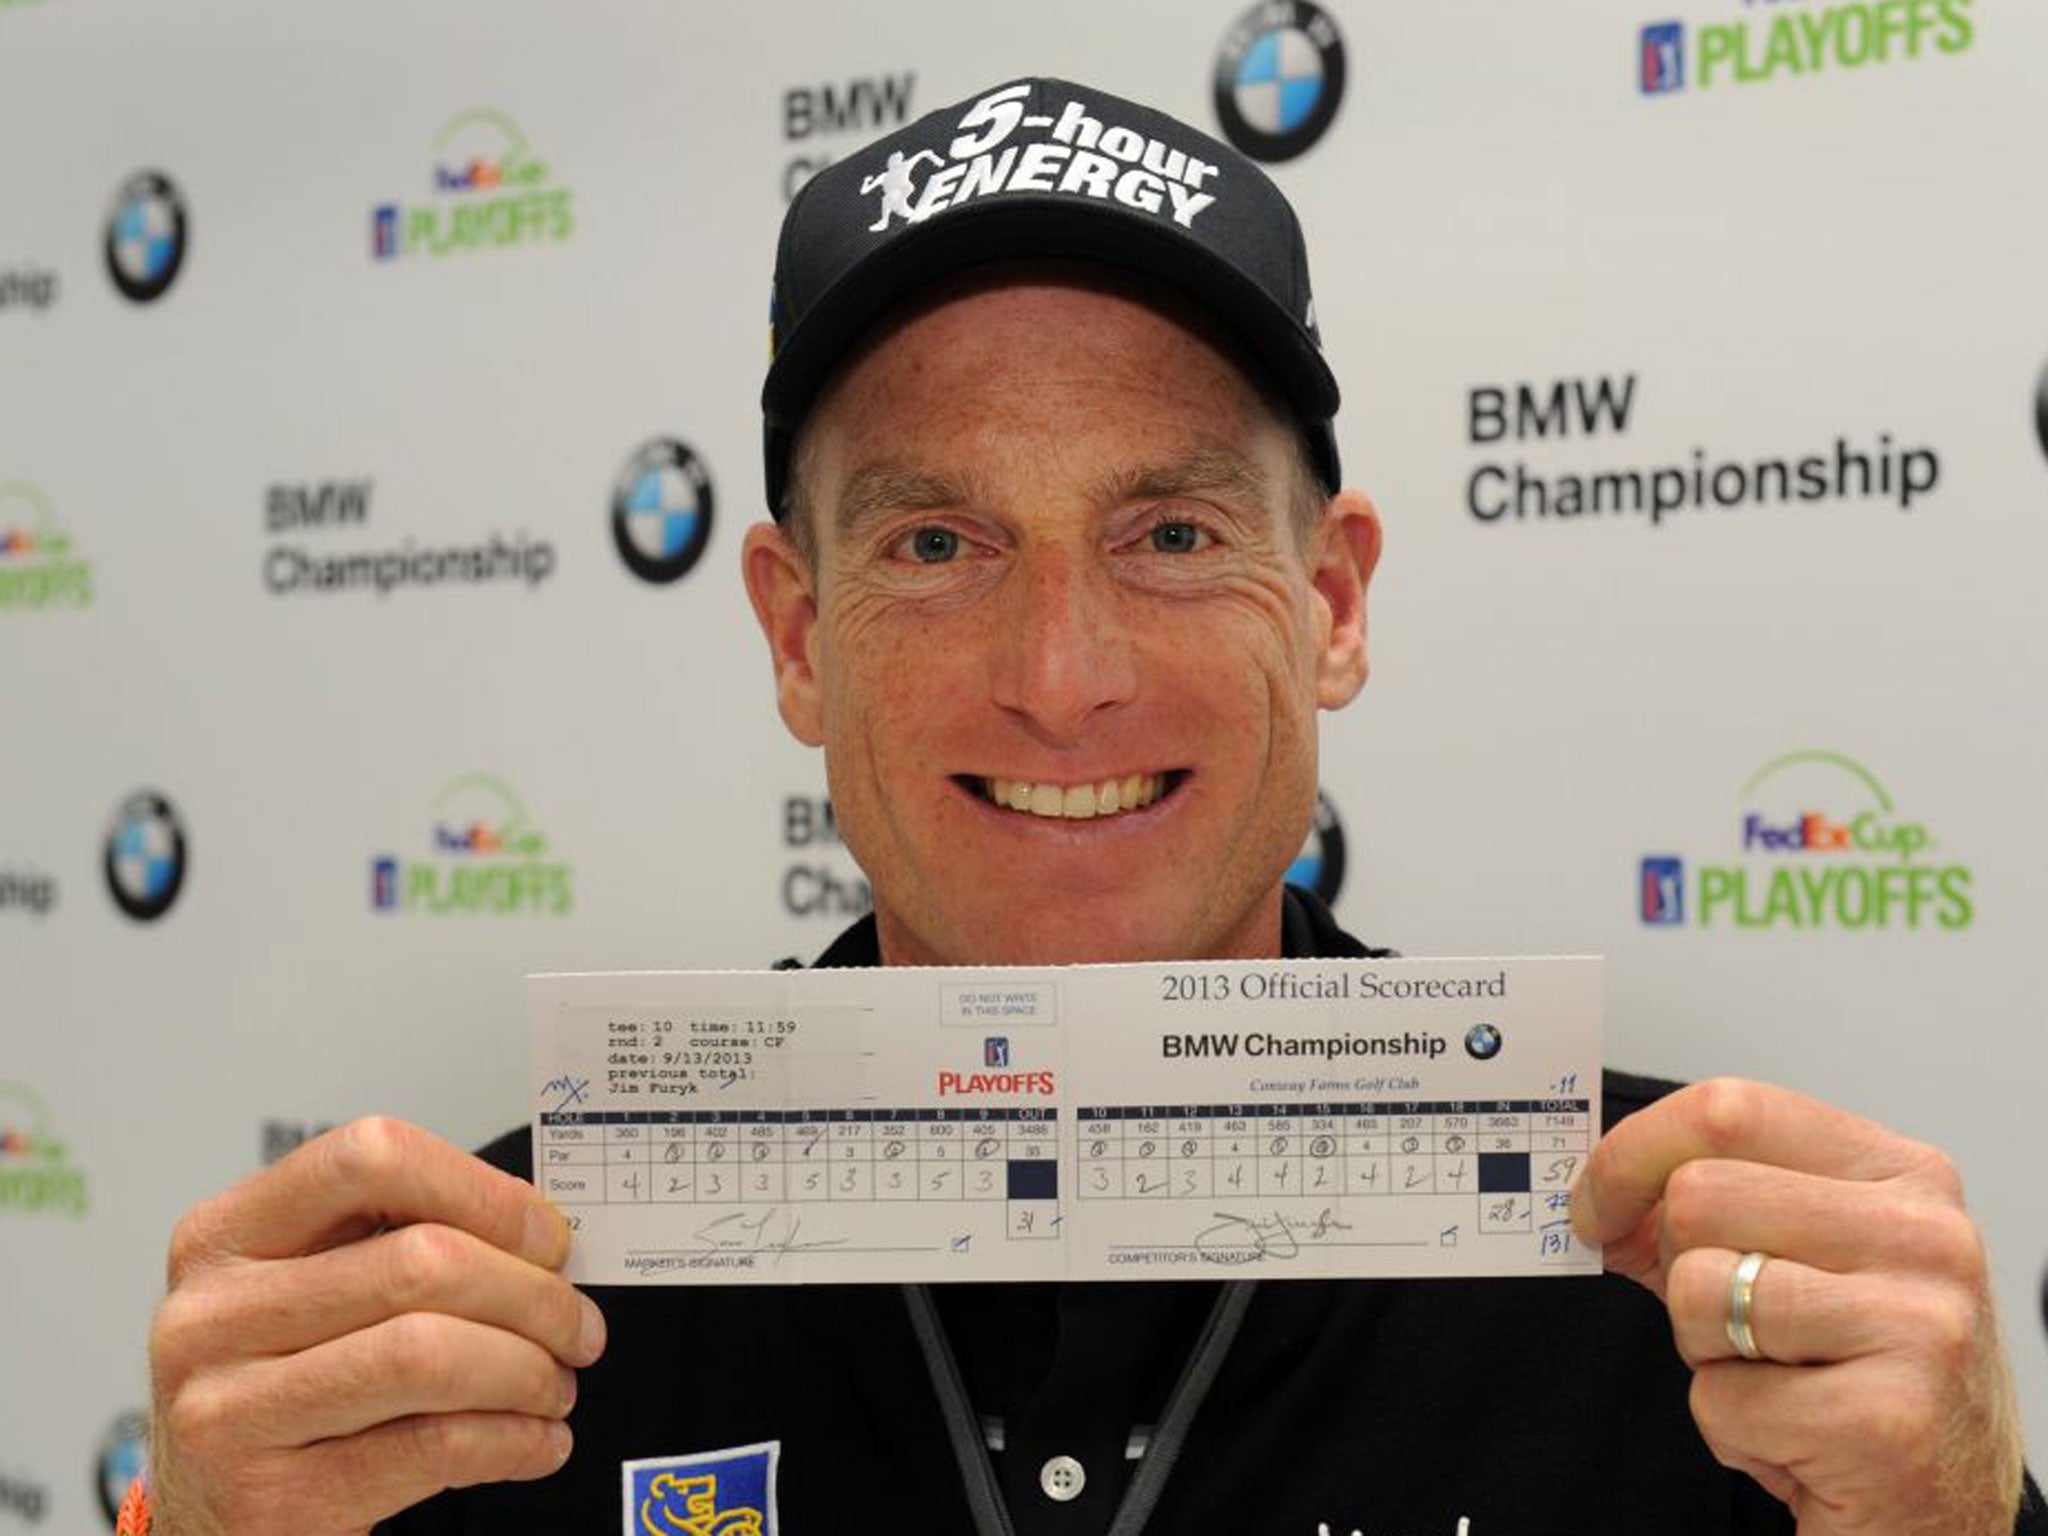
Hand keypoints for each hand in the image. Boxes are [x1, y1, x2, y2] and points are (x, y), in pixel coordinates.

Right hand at [148, 1117, 605, 1533]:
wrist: (212, 1521)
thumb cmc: (281, 1389)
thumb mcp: (309, 1293)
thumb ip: (401, 1243)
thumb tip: (541, 1234)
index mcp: (228, 1235)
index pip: (371, 1158)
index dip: (483, 1192)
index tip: (548, 1236)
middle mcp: (212, 1315)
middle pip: (421, 1262)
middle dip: (533, 1294)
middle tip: (577, 1325)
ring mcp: (228, 1412)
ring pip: (429, 1354)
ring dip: (528, 1369)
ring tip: (556, 1383)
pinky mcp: (271, 1499)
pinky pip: (433, 1448)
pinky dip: (513, 1439)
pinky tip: (537, 1439)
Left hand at [1572, 1078, 2024, 1534]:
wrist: (1939, 1515)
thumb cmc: (1867, 1383)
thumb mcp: (1808, 1265)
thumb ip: (1714, 1211)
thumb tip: (1597, 1187)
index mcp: (1904, 1175)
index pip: (1730, 1108)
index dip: (1630, 1154)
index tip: (1594, 1206)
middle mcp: (1924, 1236)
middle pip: (1698, 1196)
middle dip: (1677, 1272)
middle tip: (1732, 1327)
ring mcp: (1916, 1324)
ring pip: (1697, 1292)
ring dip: (1706, 1354)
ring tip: (1779, 1382)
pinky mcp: (1886, 1420)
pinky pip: (1720, 1398)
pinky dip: (1733, 1431)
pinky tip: (1800, 1441)